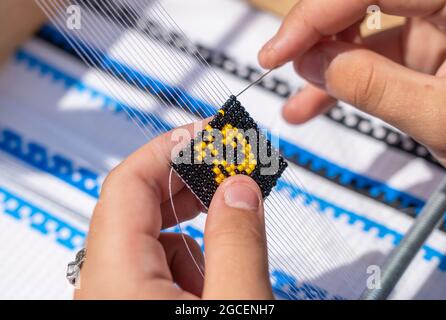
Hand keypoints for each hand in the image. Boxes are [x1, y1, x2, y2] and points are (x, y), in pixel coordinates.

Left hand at [74, 122, 272, 298]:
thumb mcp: (236, 303)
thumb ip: (238, 244)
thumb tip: (239, 190)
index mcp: (115, 279)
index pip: (127, 183)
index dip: (170, 148)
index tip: (207, 132)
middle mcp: (102, 285)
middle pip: (136, 206)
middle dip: (188, 183)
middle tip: (228, 170)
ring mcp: (112, 295)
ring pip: (149, 237)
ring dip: (192, 229)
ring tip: (229, 239)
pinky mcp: (128, 304)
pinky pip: (153, 264)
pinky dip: (187, 260)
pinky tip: (212, 281)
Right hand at [259, 0, 445, 168]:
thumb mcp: (442, 119)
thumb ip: (374, 87)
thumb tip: (316, 64)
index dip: (313, 15)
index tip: (277, 51)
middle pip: (362, 0)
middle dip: (318, 34)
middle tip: (285, 65)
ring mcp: (441, 20)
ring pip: (365, 29)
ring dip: (326, 64)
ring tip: (301, 100)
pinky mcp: (432, 44)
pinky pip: (377, 54)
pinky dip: (347, 79)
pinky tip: (319, 103)